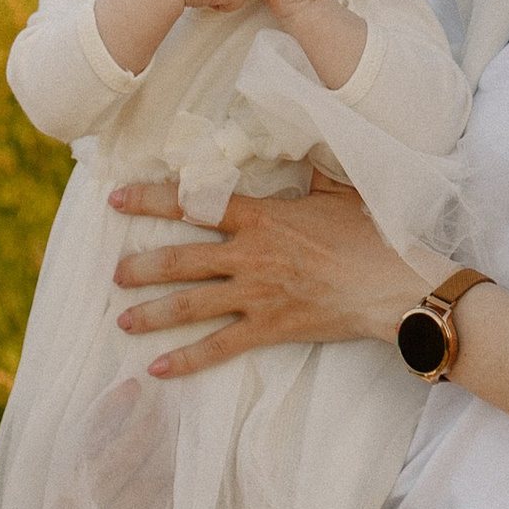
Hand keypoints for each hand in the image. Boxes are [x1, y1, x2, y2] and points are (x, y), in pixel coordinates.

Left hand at [108, 172, 412, 376]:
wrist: (392, 283)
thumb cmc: (370, 234)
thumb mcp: (339, 190)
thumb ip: (311, 170)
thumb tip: (301, 139)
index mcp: (263, 217)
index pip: (195, 204)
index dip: (151, 199)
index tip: (117, 198)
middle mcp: (250, 254)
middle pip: (180, 260)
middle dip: (141, 267)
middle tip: (116, 273)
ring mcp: (256, 293)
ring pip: (190, 304)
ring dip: (152, 313)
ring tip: (123, 319)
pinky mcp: (269, 327)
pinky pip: (219, 346)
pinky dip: (186, 360)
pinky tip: (158, 368)